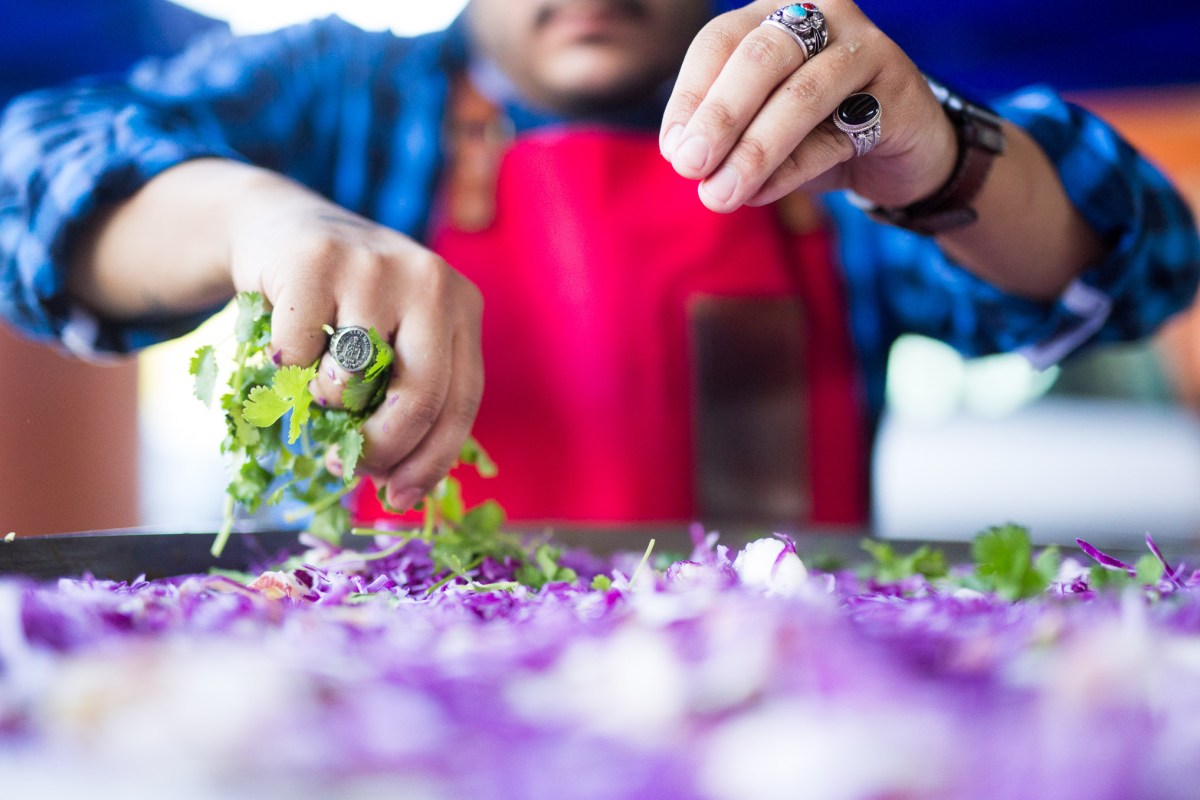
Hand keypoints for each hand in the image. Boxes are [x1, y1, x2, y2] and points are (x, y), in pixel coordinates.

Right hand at [229, 175, 483, 510]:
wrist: (279, 227)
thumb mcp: (393, 340)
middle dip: (383, 448)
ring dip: (328, 403)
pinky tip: (287, 347)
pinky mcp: (315, 260)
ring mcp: (375, 265)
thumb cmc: (343, 305)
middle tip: (348, 467)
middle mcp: (430, 279)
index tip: (401, 496)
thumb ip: (408, 396)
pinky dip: (287, 367)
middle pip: (421, 395)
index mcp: (461, 305)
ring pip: (355, 378)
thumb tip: (403, 490)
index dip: (432, 460)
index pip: (462, 400)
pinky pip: (300, 352)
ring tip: (318, 387)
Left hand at [660, 0, 956, 212]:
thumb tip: (682, 155)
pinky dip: (791, 170)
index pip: (718, 41)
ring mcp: (865, 46)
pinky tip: (759, 195)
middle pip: (759, 57)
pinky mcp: (899, 91)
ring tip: (719, 196)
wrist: (901, 151)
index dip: (690, 97)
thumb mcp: (761, 126)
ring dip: (754, 151)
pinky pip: (835, 134)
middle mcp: (822, 13)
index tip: (673, 153)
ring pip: (801, 95)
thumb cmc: (817, 131)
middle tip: (689, 167)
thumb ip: (724, 133)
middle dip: (719, 116)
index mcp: (775, 10)